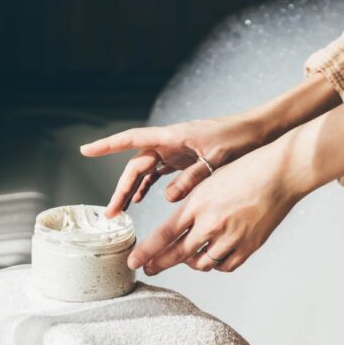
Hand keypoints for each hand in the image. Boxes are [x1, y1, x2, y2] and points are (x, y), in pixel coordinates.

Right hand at [80, 114, 269, 216]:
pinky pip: (159, 172)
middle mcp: (169, 142)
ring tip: (123, 211)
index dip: (107, 146)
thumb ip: (191, 177)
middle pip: (136, 165)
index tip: (86, 151)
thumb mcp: (215, 159)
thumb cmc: (238, 138)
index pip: (132, 139)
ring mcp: (175, 150)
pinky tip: (143, 199)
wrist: (258, 131)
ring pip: (146, 171)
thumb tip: (166, 197)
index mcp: (172, 137)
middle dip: (121, 188)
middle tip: (111, 213)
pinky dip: (149, 185)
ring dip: (134, 189)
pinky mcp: (183, 157)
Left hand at [128, 138, 303, 274]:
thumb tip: (174, 229)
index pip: (164, 235)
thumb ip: (190, 206)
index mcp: (198, 204)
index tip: (134, 262)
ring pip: (201, 264)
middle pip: (178, 255)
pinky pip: (224, 266)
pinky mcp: (249, 246)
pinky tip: (210, 256)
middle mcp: (212, 224)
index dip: (146, 252)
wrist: (280, 173)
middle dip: (159, 264)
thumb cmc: (244, 171)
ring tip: (184, 257)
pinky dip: (214, 264)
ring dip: (189, 263)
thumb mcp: (208, 182)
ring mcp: (231, 237)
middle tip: (148, 269)